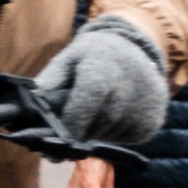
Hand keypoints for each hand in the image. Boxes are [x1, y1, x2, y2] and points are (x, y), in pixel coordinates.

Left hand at [33, 17, 173, 159]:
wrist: (136, 49)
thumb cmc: (94, 56)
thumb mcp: (69, 58)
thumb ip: (50, 80)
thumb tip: (34, 103)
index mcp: (103, 69)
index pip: (87, 104)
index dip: (71, 124)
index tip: (58, 138)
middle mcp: (129, 89)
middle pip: (96, 124)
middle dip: (79, 130)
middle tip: (71, 126)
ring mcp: (144, 107)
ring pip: (109, 135)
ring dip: (96, 131)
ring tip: (97, 113)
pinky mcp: (153, 122)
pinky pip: (125, 138)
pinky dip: (114, 133)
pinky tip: (114, 115)